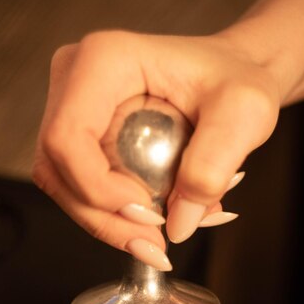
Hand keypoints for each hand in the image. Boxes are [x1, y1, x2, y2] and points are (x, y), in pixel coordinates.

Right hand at [33, 30, 280, 269]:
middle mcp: (75, 79)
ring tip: (153, 239)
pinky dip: (108, 213)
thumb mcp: (246, 114)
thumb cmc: (234, 79)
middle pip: (57, 167)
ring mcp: (71, 107)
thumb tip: (177, 224)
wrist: (229, 75)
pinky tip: (146, 223)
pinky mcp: (79, 133)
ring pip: (62, 183)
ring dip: (104, 221)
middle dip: (103, 216)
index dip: (98, 188)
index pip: (68, 137)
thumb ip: (213, 166)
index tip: (149, 213)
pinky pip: (76, 185)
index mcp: (104, 59)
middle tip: (153, 244)